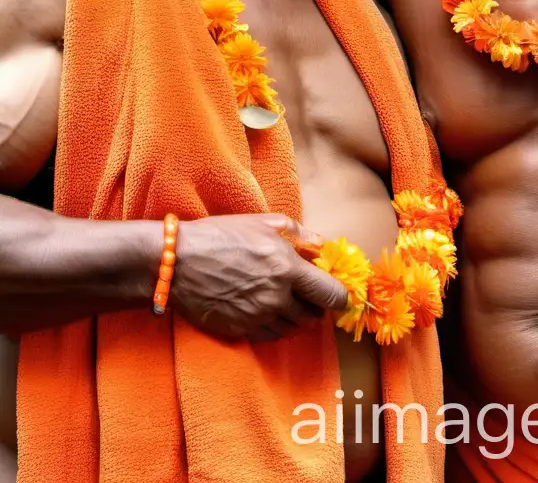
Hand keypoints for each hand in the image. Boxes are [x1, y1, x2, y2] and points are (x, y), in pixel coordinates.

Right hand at [169, 213, 347, 342]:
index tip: (337, 293)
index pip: (331, 295)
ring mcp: (257, 317)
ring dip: (296, 318)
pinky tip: (268, 311)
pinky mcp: (238, 330)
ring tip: (288, 301)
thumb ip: (299, 234)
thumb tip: (321, 245)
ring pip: (291, 329)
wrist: (177, 262)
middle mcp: (276, 298)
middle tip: (309, 294)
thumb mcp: (265, 222)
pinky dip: (275, 327)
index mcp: (288, 269)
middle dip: (316, 307)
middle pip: (313, 316)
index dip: (339, 296)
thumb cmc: (222, 235)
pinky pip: (268, 335)